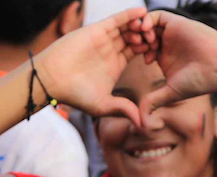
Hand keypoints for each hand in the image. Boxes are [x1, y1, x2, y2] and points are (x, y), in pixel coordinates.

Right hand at [36, 8, 156, 125]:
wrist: (53, 80)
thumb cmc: (75, 95)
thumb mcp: (104, 105)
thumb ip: (124, 109)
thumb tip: (143, 124)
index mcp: (115, 66)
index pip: (137, 53)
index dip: (149, 51)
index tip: (162, 53)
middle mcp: (111, 51)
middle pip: (135, 38)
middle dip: (148, 36)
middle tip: (159, 38)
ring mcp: (104, 39)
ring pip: (127, 28)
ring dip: (141, 25)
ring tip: (153, 25)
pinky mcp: (97, 30)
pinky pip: (116, 20)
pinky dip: (128, 15)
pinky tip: (142, 11)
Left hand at [137, 10, 216, 117]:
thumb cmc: (198, 82)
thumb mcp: (170, 93)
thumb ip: (153, 103)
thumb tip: (141, 123)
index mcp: (164, 60)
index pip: (143, 52)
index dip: (135, 54)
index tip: (136, 61)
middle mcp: (167, 45)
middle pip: (143, 37)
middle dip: (136, 41)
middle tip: (133, 47)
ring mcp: (171, 33)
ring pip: (149, 26)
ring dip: (141, 31)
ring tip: (141, 41)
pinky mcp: (176, 22)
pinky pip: (157, 16)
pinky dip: (148, 21)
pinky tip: (147, 32)